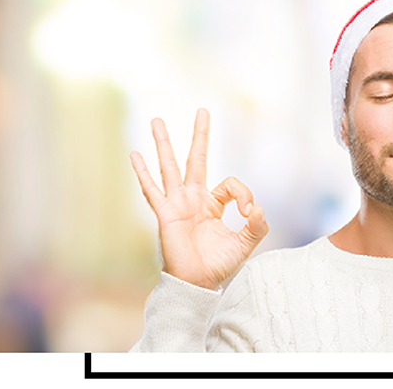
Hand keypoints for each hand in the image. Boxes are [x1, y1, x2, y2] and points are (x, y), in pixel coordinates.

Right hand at [129, 108, 267, 289]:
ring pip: (170, 167)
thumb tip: (257, 208)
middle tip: (202, 110)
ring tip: (157, 120)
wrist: (198, 283)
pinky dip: (143, 173)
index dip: (243, 193)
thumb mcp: (245, 243)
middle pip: (197, 159)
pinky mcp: (165, 214)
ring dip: (164, 143)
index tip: (248, 211)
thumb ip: (257, 225)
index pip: (230, 184)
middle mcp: (193, 199)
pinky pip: (152, 190)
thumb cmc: (217, 265)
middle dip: (200, 135)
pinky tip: (135, 155)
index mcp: (212, 204)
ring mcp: (177, 204)